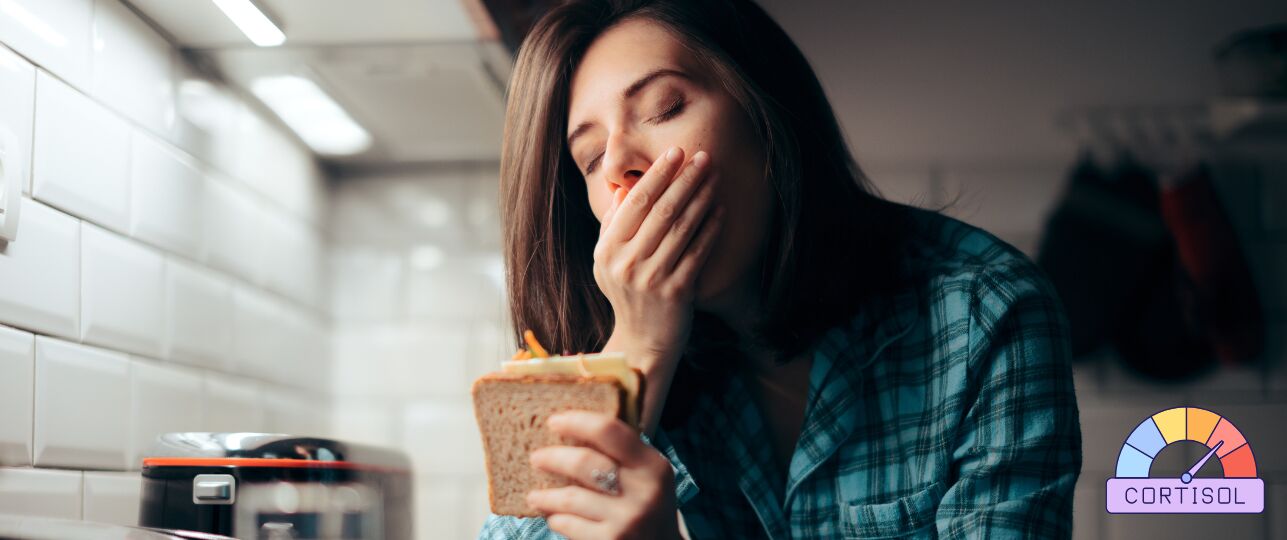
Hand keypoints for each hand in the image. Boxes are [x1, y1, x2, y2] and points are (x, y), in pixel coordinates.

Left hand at [527, 411, 680, 539]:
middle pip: (583, 462)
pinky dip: (556, 520)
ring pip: (570, 498)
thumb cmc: (646, 509)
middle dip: (552, 458)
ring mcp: (628, 519)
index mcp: (653, 466)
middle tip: (536, 458)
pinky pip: (569, 524)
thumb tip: (570, 431)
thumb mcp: (647, 479)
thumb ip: (622, 456)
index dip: (576, 422)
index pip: (609, 430)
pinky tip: (555, 518)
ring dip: (545, 496)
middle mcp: (644, 491)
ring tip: (534, 496)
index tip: (553, 421)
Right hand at [594, 147, 722, 431]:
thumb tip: (624, 188)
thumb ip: (614, 225)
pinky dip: (709, 228)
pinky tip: (720, 210)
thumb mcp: (609, 262)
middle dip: (684, 179)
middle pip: (661, 210)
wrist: (642, 342)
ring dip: (701, 197)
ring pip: (681, 227)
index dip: (656, 175)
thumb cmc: (628, 294)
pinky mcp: (676, 292)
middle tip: (703, 156)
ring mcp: (652, 278)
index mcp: (607, 250)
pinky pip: (697, 251)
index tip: (675, 153)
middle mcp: (626, 263)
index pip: (634, 203)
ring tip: (714, 177)